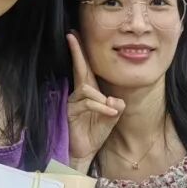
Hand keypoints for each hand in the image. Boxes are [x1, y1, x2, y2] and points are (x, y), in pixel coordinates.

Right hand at [66, 32, 123, 167]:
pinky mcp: (70, 113)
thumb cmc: (94, 133)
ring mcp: (73, 103)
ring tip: (111, 110)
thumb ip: (115, 107)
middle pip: (79, 69)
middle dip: (77, 52)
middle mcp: (78, 94)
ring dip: (101, 98)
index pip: (85, 69)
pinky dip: (101, 106)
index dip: (81, 53)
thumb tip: (116, 100)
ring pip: (87, 88)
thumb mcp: (110, 118)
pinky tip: (110, 112)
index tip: (74, 35)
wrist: (84, 152)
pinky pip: (88, 103)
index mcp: (89, 92)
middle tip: (72, 35)